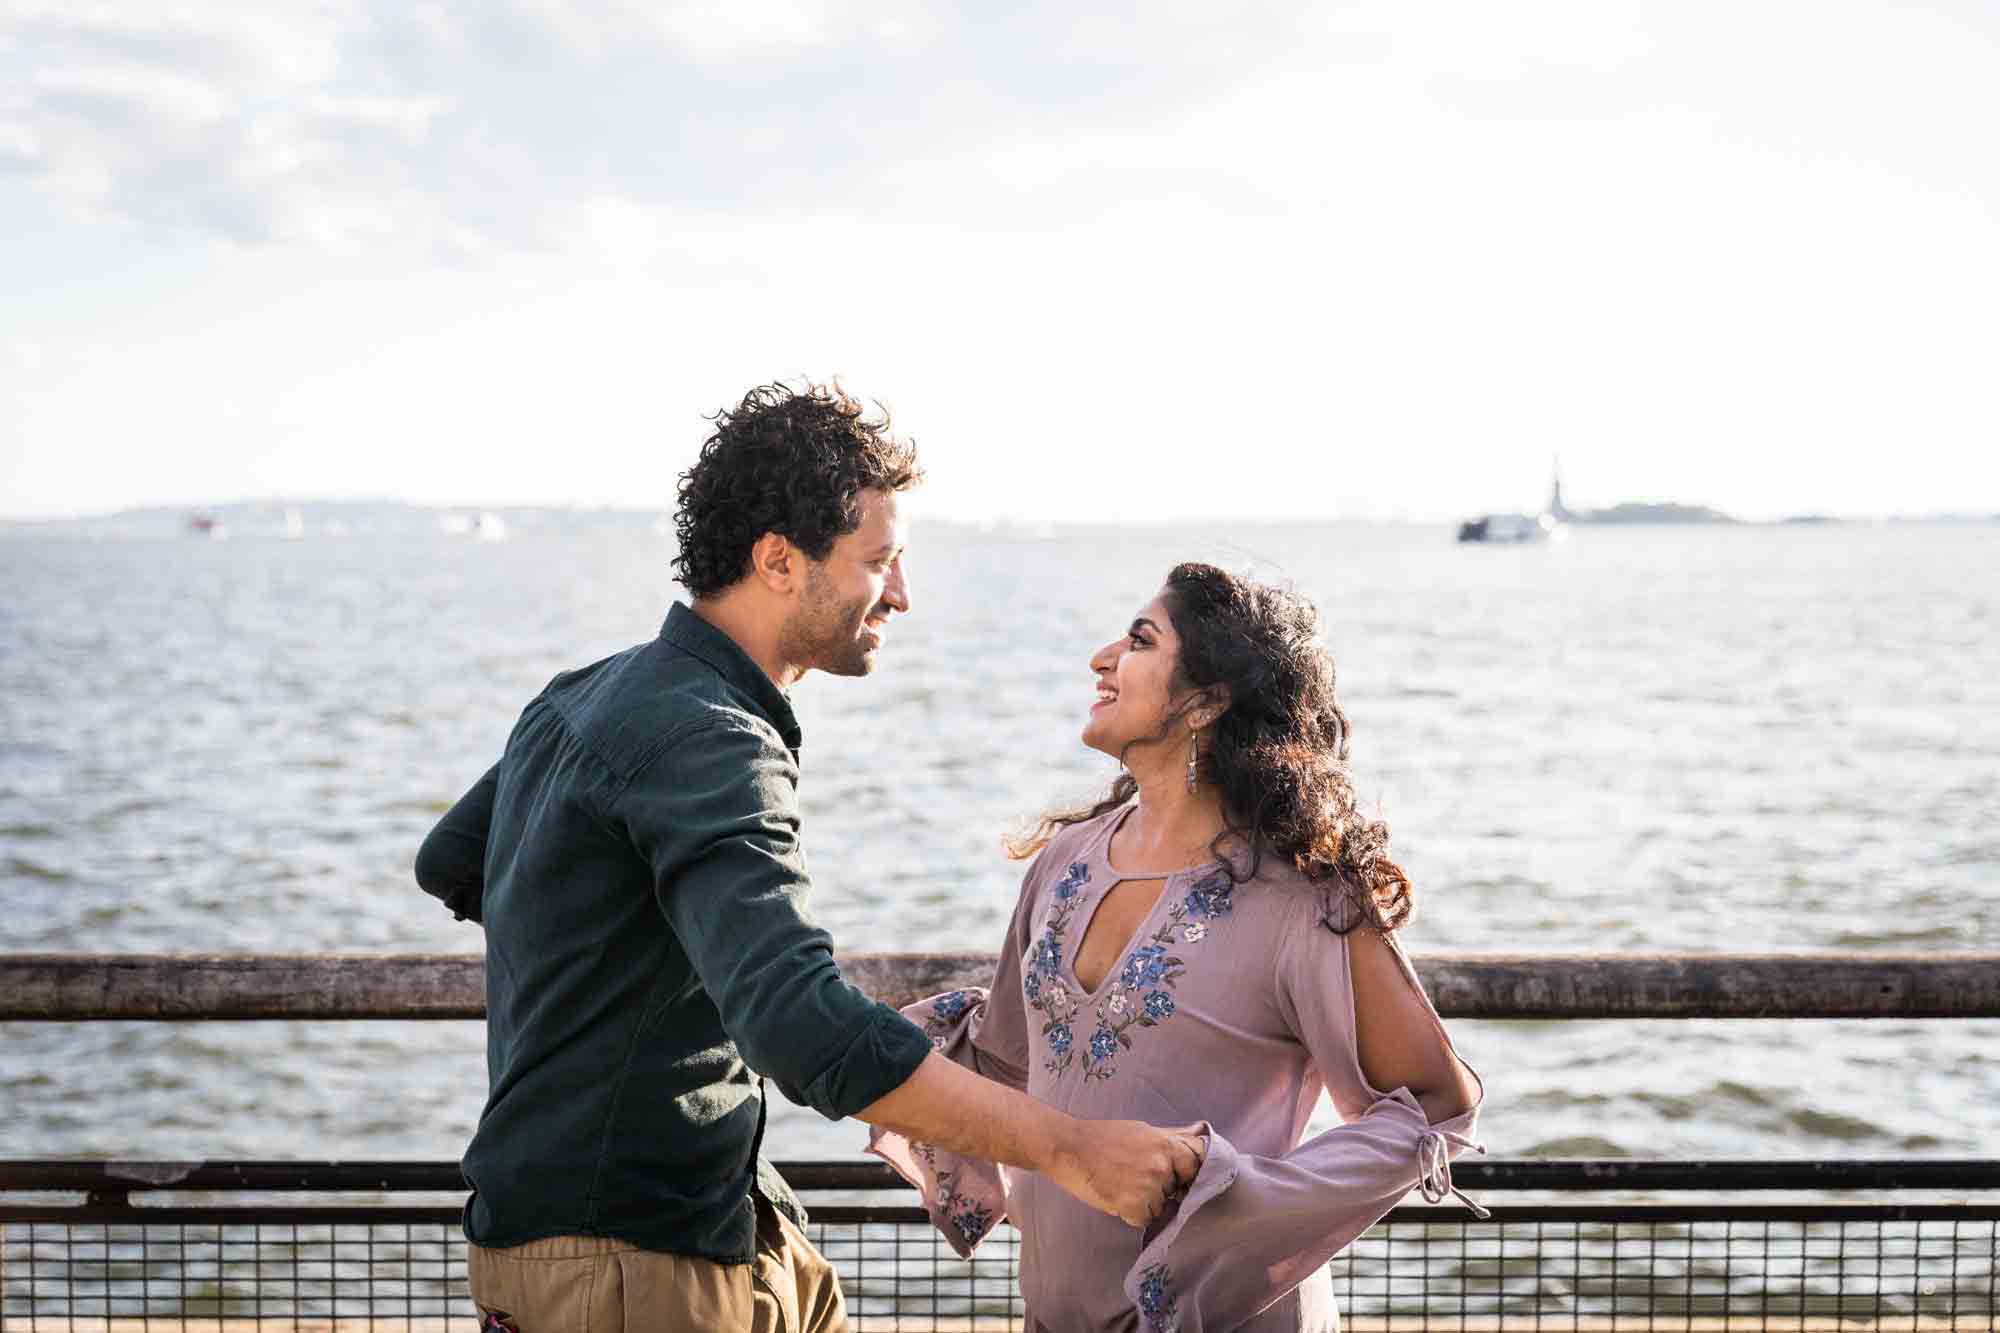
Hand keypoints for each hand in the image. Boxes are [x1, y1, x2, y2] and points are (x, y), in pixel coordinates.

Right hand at [1045, 1119, 1207, 1227]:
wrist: (1068, 1148)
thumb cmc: (1102, 1137)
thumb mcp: (1141, 1130)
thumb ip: (1170, 1138)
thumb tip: (1199, 1135)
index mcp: (1165, 1144)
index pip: (1199, 1160)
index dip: (1192, 1169)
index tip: (1182, 1174)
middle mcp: (1162, 1165)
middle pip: (1180, 1188)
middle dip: (1166, 1188)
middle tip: (1139, 1178)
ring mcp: (1149, 1187)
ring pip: (1161, 1206)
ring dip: (1145, 1202)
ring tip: (1122, 1184)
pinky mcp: (1134, 1206)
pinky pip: (1143, 1219)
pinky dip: (1131, 1214)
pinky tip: (1115, 1196)